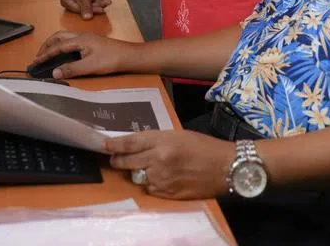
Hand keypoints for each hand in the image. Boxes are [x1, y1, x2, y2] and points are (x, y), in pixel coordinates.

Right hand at [31, 31, 136, 77]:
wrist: (128, 56)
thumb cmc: (111, 59)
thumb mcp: (90, 66)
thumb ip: (72, 69)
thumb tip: (54, 73)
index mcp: (79, 40)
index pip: (57, 46)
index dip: (45, 54)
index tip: (35, 62)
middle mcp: (81, 36)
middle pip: (58, 37)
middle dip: (47, 45)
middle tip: (38, 56)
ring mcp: (86, 38)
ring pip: (65, 37)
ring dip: (54, 44)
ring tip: (47, 54)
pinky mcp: (91, 42)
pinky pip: (71, 40)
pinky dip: (62, 45)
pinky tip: (63, 53)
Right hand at [60, 0, 112, 18]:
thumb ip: (85, 8)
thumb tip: (86, 18)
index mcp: (66, 1)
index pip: (78, 11)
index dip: (90, 10)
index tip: (100, 9)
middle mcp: (72, 3)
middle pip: (86, 10)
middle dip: (98, 6)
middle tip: (108, 2)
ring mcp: (81, 2)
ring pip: (93, 8)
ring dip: (102, 2)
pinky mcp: (89, 1)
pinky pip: (96, 5)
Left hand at [106, 130, 234, 199]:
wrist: (226, 167)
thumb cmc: (204, 147)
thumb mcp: (178, 135)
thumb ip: (156, 140)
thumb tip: (135, 146)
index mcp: (162, 141)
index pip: (130, 143)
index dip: (114, 145)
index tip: (104, 145)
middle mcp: (158, 159)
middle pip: (126, 161)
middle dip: (119, 160)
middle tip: (116, 159)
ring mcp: (162, 178)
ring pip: (137, 177)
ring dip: (138, 173)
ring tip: (150, 168)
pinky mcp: (167, 193)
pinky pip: (149, 189)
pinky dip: (151, 184)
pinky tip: (162, 179)